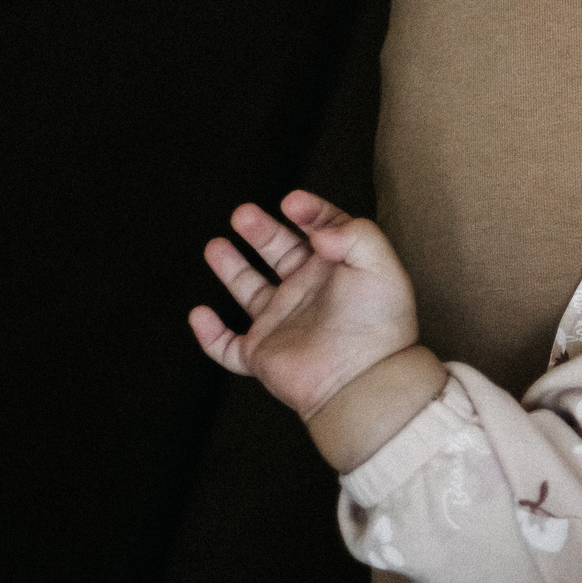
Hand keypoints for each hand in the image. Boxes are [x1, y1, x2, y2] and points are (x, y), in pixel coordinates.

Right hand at [189, 190, 418, 420]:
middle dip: (260, 231)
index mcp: (337, 271)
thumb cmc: (379, 325)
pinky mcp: (261, 355)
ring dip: (232, 268)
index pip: (320, 231)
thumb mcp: (382, 266)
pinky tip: (200, 313)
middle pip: (280, 253)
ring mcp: (283, 324)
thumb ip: (355, 234)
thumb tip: (317, 232)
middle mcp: (308, 294)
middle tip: (242, 213)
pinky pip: (228, 348)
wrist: (363, 380)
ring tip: (215, 245)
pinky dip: (210, 335)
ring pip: (250, 291)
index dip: (308, 212)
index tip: (291, 202)